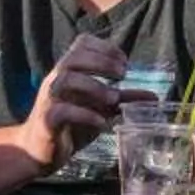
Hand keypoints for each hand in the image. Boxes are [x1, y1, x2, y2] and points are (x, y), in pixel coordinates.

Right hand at [16, 33, 129, 172]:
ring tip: (113, 99)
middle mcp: (56, 80)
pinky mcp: (46, 120)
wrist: (40, 150)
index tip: (124, 62)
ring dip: (94, 86)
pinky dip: (85, 115)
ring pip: (66, 79)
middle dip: (101, 62)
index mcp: (68, 71)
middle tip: (123, 75)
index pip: (81, 43)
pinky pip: (62, 110)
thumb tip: (154, 97)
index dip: (104, 47)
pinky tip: (102, 124)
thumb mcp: (101, 109)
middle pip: (74, 57)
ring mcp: (49, 99)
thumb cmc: (71, 124)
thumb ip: (123, 100)